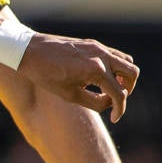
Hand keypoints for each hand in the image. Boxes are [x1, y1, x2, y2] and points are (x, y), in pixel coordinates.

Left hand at [18, 35, 139, 122]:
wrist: (29, 51)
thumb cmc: (45, 75)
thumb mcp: (69, 95)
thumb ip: (94, 102)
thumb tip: (110, 103)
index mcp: (96, 70)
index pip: (119, 93)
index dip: (119, 109)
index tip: (115, 118)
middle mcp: (101, 55)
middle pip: (132, 73)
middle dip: (128, 89)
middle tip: (115, 99)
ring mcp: (98, 47)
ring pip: (126, 61)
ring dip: (124, 76)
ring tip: (110, 88)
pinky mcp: (93, 43)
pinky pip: (114, 54)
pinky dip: (115, 66)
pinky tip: (100, 77)